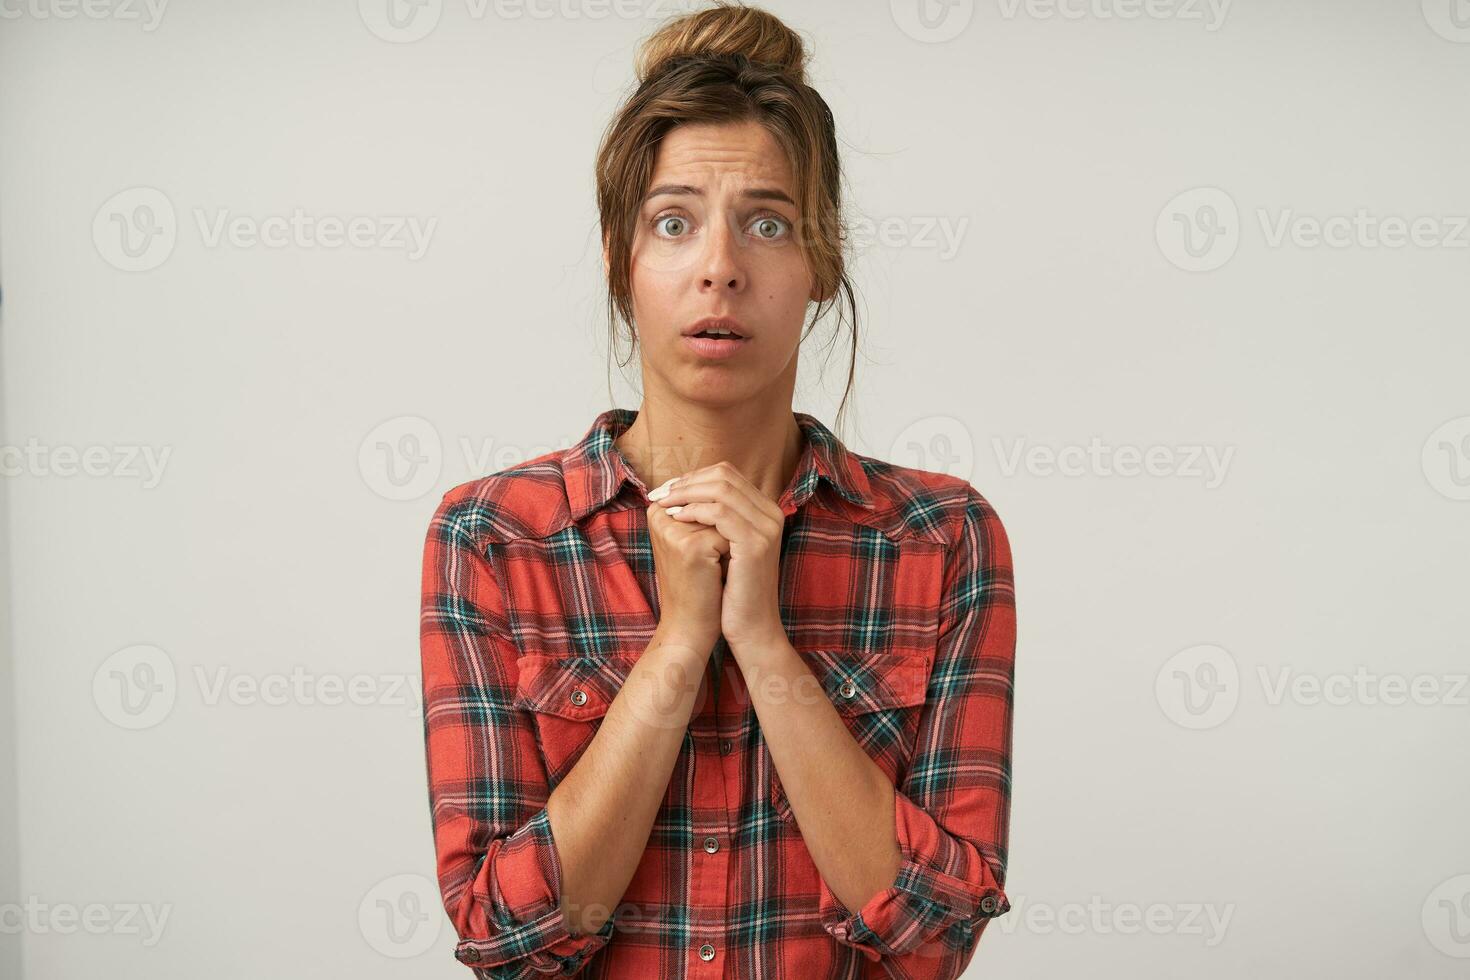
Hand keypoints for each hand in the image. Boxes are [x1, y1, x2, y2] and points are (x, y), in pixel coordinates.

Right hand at [646, 497, 727, 655]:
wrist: (690, 626)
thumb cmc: (696, 582)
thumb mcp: (695, 539)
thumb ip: (702, 509)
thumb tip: (730, 478)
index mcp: (657, 510)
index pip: (704, 488)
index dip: (721, 511)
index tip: (711, 544)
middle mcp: (659, 515)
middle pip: (714, 498)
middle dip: (726, 522)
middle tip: (714, 557)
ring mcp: (674, 530)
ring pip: (723, 516)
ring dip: (730, 538)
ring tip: (712, 566)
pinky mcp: (691, 547)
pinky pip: (729, 535)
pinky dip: (733, 554)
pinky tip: (716, 576)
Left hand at [649, 461, 787, 651]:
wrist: (751, 628)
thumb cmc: (732, 591)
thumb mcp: (724, 548)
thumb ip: (714, 520)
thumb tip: (681, 493)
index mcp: (765, 511)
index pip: (727, 474)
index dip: (693, 476)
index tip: (667, 489)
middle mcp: (771, 513)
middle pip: (724, 475)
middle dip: (687, 481)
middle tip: (660, 493)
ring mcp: (766, 527)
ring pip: (720, 489)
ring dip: (686, 493)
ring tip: (663, 504)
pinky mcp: (756, 544)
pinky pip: (720, 512)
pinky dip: (694, 510)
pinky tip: (675, 518)